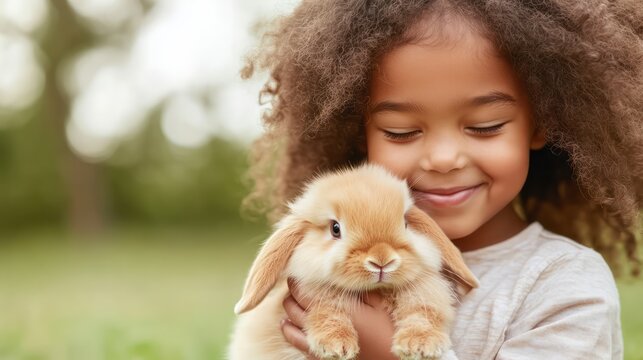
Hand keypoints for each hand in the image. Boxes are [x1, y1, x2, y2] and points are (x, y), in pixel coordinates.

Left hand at [281, 278, 397, 359]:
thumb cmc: (389, 333)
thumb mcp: (381, 305)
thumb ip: (363, 289)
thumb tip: (348, 272)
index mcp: (337, 312)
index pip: (306, 293)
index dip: (298, 281)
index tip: (298, 271)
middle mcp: (324, 328)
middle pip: (294, 307)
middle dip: (291, 294)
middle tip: (294, 283)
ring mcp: (321, 346)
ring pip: (291, 326)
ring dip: (288, 312)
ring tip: (289, 301)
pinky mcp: (321, 359)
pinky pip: (297, 344)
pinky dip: (289, 332)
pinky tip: (288, 325)